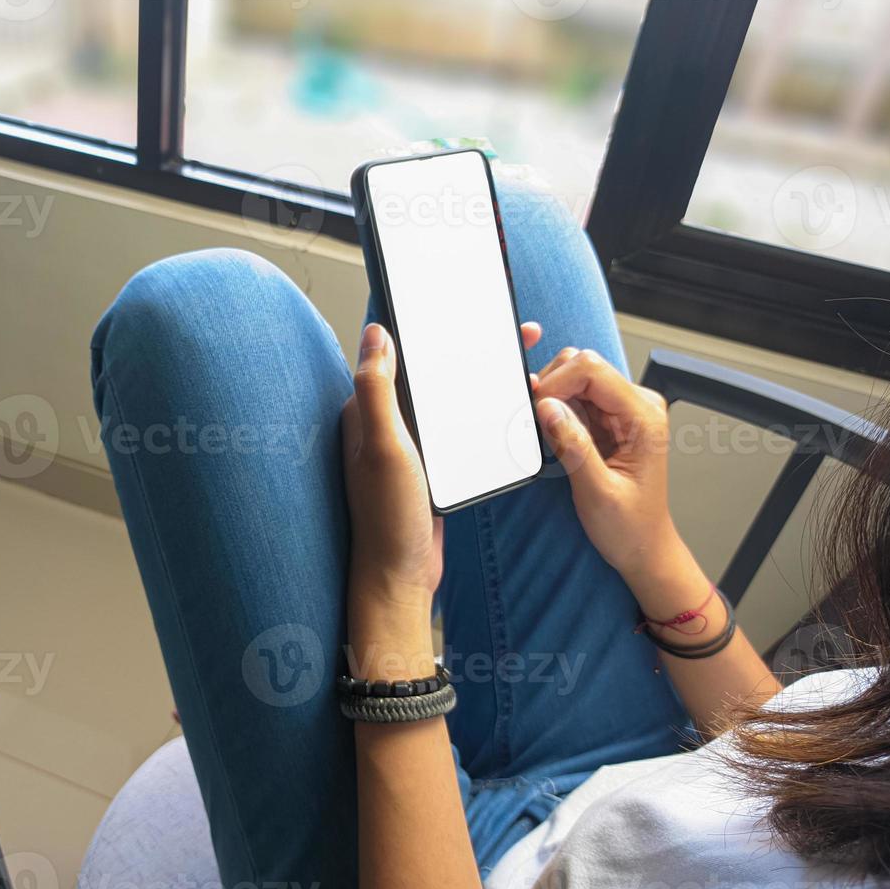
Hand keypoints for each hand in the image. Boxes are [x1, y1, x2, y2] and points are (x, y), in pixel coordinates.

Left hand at [341, 321, 540, 675]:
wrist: (402, 577)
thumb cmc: (386, 518)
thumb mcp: (383, 447)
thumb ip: (378, 389)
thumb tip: (377, 333)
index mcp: (368, 412)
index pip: (401, 356)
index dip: (434, 330)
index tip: (469, 311)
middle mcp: (386, 425)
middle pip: (432, 374)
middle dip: (469, 350)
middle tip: (515, 334)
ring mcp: (412, 446)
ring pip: (450, 401)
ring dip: (481, 382)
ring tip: (521, 365)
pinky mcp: (433, 467)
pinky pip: (459, 431)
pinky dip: (483, 417)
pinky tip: (510, 411)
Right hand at [532, 348, 680, 578]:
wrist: (643, 546)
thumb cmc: (630, 526)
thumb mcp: (596, 491)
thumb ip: (572, 446)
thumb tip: (546, 408)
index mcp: (644, 417)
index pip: (593, 370)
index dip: (556, 383)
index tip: (535, 408)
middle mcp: (637, 406)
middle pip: (583, 366)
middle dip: (552, 388)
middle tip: (538, 423)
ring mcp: (622, 410)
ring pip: (575, 378)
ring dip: (552, 399)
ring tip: (548, 434)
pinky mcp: (607, 420)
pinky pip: (574, 399)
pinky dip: (556, 411)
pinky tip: (555, 435)